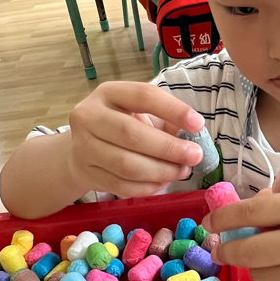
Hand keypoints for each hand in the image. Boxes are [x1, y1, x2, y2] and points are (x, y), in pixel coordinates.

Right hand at [66, 81, 205, 198]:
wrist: (82, 150)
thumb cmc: (120, 127)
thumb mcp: (140, 113)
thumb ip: (165, 121)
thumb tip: (194, 137)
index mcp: (108, 93)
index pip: (143, 96)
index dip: (173, 110)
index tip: (198, 125)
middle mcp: (89, 116)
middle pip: (131, 134)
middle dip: (168, 148)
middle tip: (194, 156)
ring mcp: (83, 147)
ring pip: (127, 165)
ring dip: (161, 171)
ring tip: (182, 171)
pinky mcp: (86, 174)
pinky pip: (122, 186)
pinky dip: (148, 187)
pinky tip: (163, 182)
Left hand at [205, 189, 279, 280]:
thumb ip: (277, 207)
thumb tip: (236, 220)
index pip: (249, 213)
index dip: (223, 219)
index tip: (210, 222)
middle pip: (245, 251)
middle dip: (227, 250)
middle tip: (222, 248)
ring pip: (257, 274)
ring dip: (254, 265)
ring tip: (267, 255)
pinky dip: (275, 279)